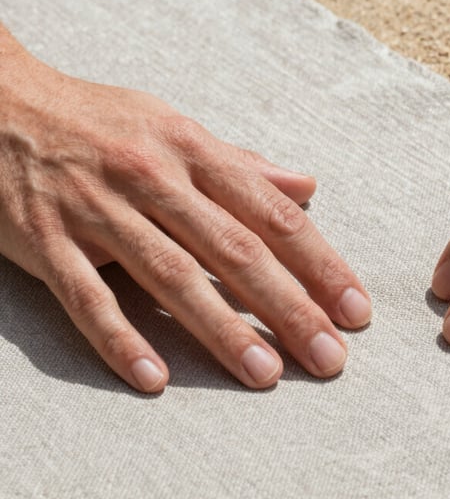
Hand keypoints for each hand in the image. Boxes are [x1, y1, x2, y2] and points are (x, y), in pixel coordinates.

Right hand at [0, 26, 370, 391]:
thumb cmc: (102, 121)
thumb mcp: (176, 128)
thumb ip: (241, 164)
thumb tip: (305, 185)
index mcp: (192, 151)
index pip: (272, 215)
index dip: (320, 264)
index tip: (355, 308)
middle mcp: (153, 178)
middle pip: (234, 250)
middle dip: (289, 307)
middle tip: (330, 357)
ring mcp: (98, 210)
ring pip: (171, 275)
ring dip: (222, 330)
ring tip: (265, 374)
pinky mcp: (45, 239)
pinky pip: (87, 295)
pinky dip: (120, 337)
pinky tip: (154, 377)